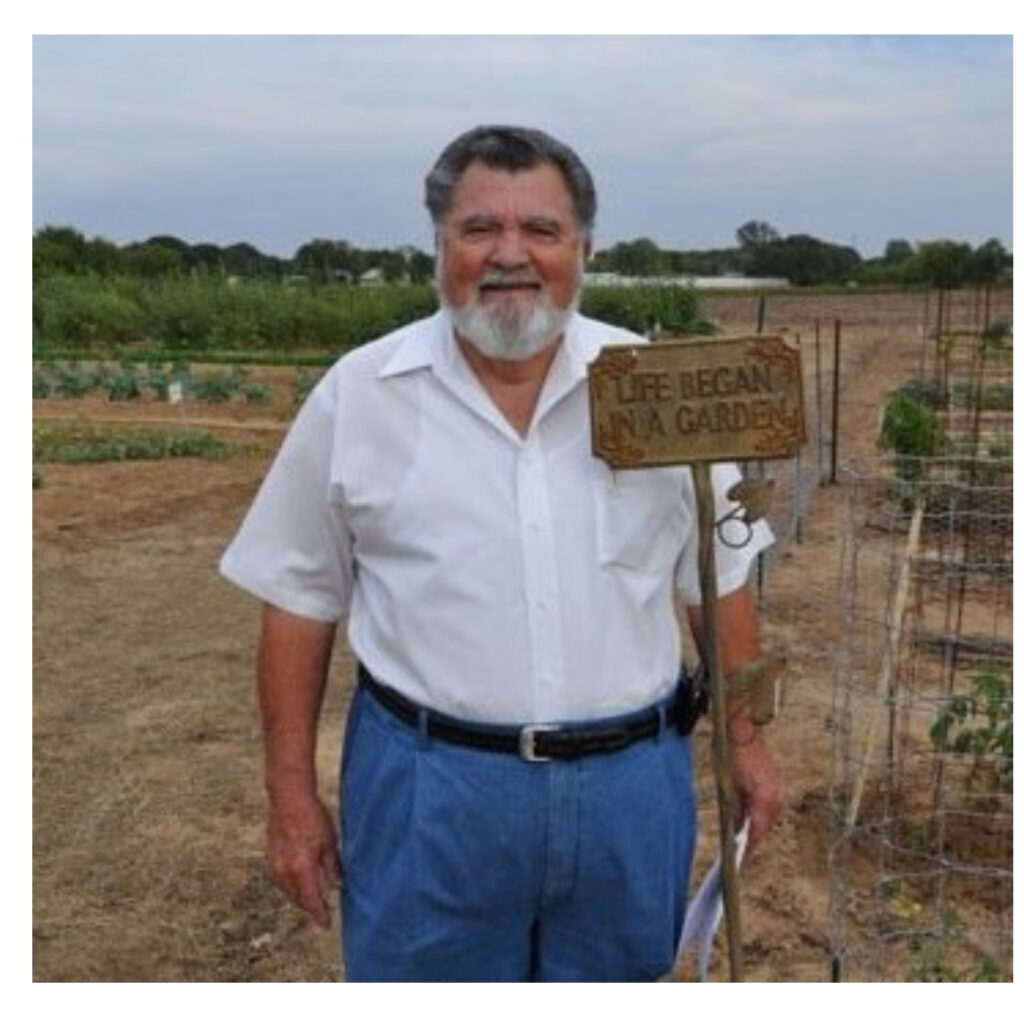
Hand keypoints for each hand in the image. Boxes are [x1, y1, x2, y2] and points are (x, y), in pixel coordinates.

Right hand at [266, 793, 338, 927]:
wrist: (288, 799)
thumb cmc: (313, 817)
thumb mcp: (330, 842)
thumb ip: (333, 867)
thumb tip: (337, 886)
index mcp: (303, 868)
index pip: (312, 901)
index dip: (320, 914)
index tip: (326, 924)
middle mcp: (286, 871)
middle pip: (298, 899)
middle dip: (309, 907)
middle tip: (321, 912)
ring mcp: (275, 865)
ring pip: (287, 891)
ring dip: (299, 897)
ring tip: (311, 899)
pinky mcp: (270, 858)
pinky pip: (280, 881)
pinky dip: (290, 886)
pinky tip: (298, 882)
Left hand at [728, 722, 784, 851]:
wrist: (741, 730)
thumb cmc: (730, 756)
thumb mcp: (728, 787)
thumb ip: (734, 810)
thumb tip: (737, 832)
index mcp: (765, 799)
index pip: (758, 831)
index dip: (749, 847)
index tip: (740, 861)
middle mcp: (777, 796)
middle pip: (765, 826)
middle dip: (753, 838)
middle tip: (741, 856)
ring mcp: (779, 789)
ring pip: (768, 816)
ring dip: (757, 826)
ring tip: (745, 842)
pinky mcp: (776, 783)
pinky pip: (770, 805)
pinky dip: (760, 814)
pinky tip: (749, 820)